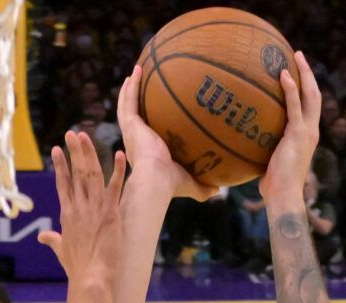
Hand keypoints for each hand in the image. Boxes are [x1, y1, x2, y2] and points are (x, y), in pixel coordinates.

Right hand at [37, 130, 126, 280]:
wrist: (91, 278)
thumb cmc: (77, 268)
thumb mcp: (62, 251)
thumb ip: (53, 240)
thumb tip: (43, 237)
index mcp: (67, 214)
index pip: (62, 184)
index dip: (61, 165)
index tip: (58, 150)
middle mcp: (79, 207)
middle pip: (75, 173)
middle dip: (74, 152)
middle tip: (72, 133)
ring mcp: (95, 208)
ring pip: (91, 174)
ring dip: (89, 154)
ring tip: (85, 137)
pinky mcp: (111, 213)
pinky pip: (116, 187)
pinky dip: (118, 170)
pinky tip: (120, 154)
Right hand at [116, 65, 212, 201]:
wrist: (156, 180)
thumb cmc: (172, 185)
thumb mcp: (190, 184)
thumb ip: (203, 186)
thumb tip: (218, 189)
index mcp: (145, 153)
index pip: (144, 134)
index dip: (146, 124)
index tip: (151, 113)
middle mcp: (135, 140)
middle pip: (132, 116)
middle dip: (134, 101)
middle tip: (138, 86)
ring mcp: (131, 131)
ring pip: (126, 105)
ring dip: (129, 88)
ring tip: (134, 72)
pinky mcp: (130, 124)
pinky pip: (129, 100)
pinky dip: (132, 85)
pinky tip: (137, 70)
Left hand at [258, 52, 321, 206]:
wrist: (284, 197)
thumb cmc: (274, 186)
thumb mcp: (270, 162)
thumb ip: (264, 149)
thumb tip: (244, 143)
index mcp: (306, 136)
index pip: (310, 106)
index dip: (305, 88)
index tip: (297, 72)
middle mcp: (311, 130)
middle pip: (314, 95)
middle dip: (308, 74)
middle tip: (298, 56)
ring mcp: (307, 131)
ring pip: (310, 95)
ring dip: (303, 74)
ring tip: (295, 56)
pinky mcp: (298, 134)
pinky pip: (294, 106)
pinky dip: (290, 89)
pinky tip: (282, 75)